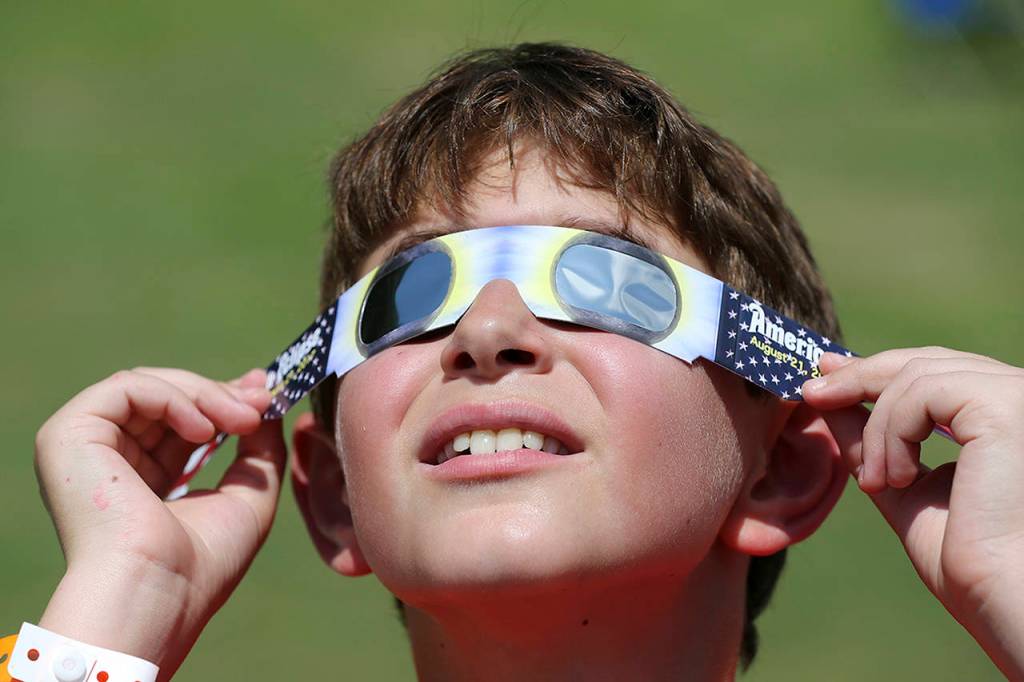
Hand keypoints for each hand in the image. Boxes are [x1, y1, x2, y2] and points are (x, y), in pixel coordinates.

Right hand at [33, 368, 286, 679]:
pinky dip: (173, 397)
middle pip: (165, 396)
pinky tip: (204, 428)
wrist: (158, 593)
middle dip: (220, 393)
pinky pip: (126, 388)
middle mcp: (108, 459)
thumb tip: (264, 398)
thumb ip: (260, 446)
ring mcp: (84, 446)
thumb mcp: (249, 494)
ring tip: (242, 419)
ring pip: (148, 386)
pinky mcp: (69, 435)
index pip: (179, 418)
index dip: (223, 398)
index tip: (265, 395)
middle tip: (261, 403)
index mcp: (141, 478)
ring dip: (205, 394)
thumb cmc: (201, 563)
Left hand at [802, 348, 1023, 679]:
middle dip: (858, 376)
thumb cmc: (964, 558)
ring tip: (875, 482)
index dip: (874, 368)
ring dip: (877, 430)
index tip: (824, 371)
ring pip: (915, 376)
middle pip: (923, 361)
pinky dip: (892, 432)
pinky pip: (923, 393)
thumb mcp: (898, 482)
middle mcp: (1016, 396)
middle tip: (811, 393)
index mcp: (1000, 413)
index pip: (932, 371)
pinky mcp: (1005, 408)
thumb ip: (869, 439)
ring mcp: (1016, 398)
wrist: (995, 596)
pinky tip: (893, 479)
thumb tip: (827, 398)